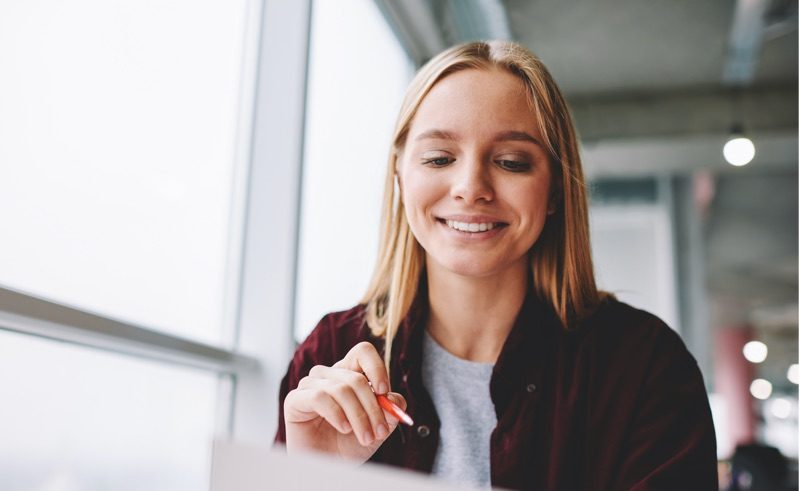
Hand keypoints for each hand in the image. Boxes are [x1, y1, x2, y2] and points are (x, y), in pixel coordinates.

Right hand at [283, 341, 407, 461]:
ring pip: (340, 389)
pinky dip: (336, 414)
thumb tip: (395, 400)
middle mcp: (328, 375)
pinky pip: (319, 397)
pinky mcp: (295, 399)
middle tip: (380, 431)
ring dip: (358, 416)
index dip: (376, 367)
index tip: (384, 392)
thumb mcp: (377, 429)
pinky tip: (344, 428)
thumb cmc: (349, 445)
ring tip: (365, 437)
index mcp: (348, 374)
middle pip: (356, 378)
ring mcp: (310, 385)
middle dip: (372, 407)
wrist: (326, 468)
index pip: (362, 352)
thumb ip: (389, 412)